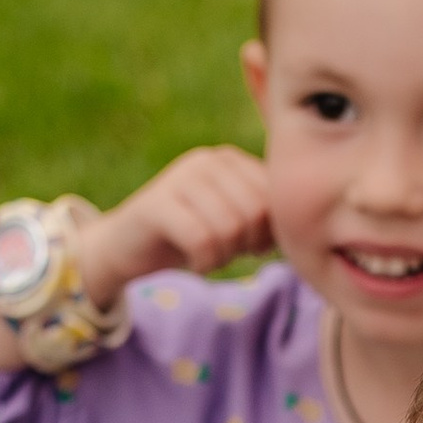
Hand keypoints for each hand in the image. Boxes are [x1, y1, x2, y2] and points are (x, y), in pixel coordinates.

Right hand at [78, 146, 272, 307]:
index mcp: (231, 160)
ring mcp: (181, 178)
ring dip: (224, 256)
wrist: (125, 246)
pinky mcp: (158, 203)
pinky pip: (202, 239)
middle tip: (226, 254)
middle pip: (256, 212)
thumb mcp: (232, 221)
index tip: (249, 247)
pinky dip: (204, 262)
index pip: (274, 197)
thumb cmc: (188, 237)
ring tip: (208, 257)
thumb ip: (262, 217)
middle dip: (247, 246)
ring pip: (230, 228)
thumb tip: (297, 230)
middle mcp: (207, 161)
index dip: (269, 232)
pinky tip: (194, 263)